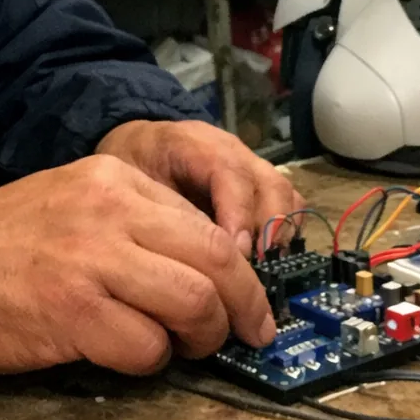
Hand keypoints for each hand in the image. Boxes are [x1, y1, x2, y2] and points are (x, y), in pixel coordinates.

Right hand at [0, 154, 275, 375]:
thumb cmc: (1, 243)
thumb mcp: (74, 201)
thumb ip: (136, 222)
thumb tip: (208, 265)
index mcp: (114, 176)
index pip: (207, 223)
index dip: (243, 272)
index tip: (253, 303)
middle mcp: (107, 208)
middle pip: (215, 259)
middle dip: (243, 306)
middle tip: (246, 333)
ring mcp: (89, 258)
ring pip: (193, 302)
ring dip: (201, 337)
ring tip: (183, 346)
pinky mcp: (70, 310)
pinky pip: (146, 347)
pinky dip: (151, 361)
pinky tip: (129, 353)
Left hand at [95, 120, 303, 258]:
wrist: (142, 149)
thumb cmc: (133, 168)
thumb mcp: (129, 182)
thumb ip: (154, 210)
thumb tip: (179, 258)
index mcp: (194, 145)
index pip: (229, 171)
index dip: (238, 213)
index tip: (236, 253)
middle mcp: (232, 151)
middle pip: (268, 184)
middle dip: (267, 231)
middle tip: (252, 273)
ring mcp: (251, 166)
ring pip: (285, 194)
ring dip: (280, 237)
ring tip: (262, 274)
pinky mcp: (262, 184)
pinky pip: (289, 204)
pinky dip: (284, 234)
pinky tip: (266, 265)